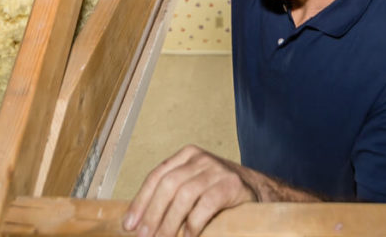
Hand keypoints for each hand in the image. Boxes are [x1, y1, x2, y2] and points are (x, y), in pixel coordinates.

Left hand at [122, 145, 255, 236]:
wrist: (256, 189)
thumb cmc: (218, 192)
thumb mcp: (193, 185)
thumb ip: (171, 195)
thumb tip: (140, 222)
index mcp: (186, 156)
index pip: (157, 176)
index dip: (141, 201)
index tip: (129, 224)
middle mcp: (200, 159)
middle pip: (168, 184)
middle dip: (152, 213)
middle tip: (144, 236)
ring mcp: (217, 170)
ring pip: (184, 194)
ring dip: (169, 222)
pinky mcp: (231, 184)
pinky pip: (206, 204)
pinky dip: (193, 223)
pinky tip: (187, 236)